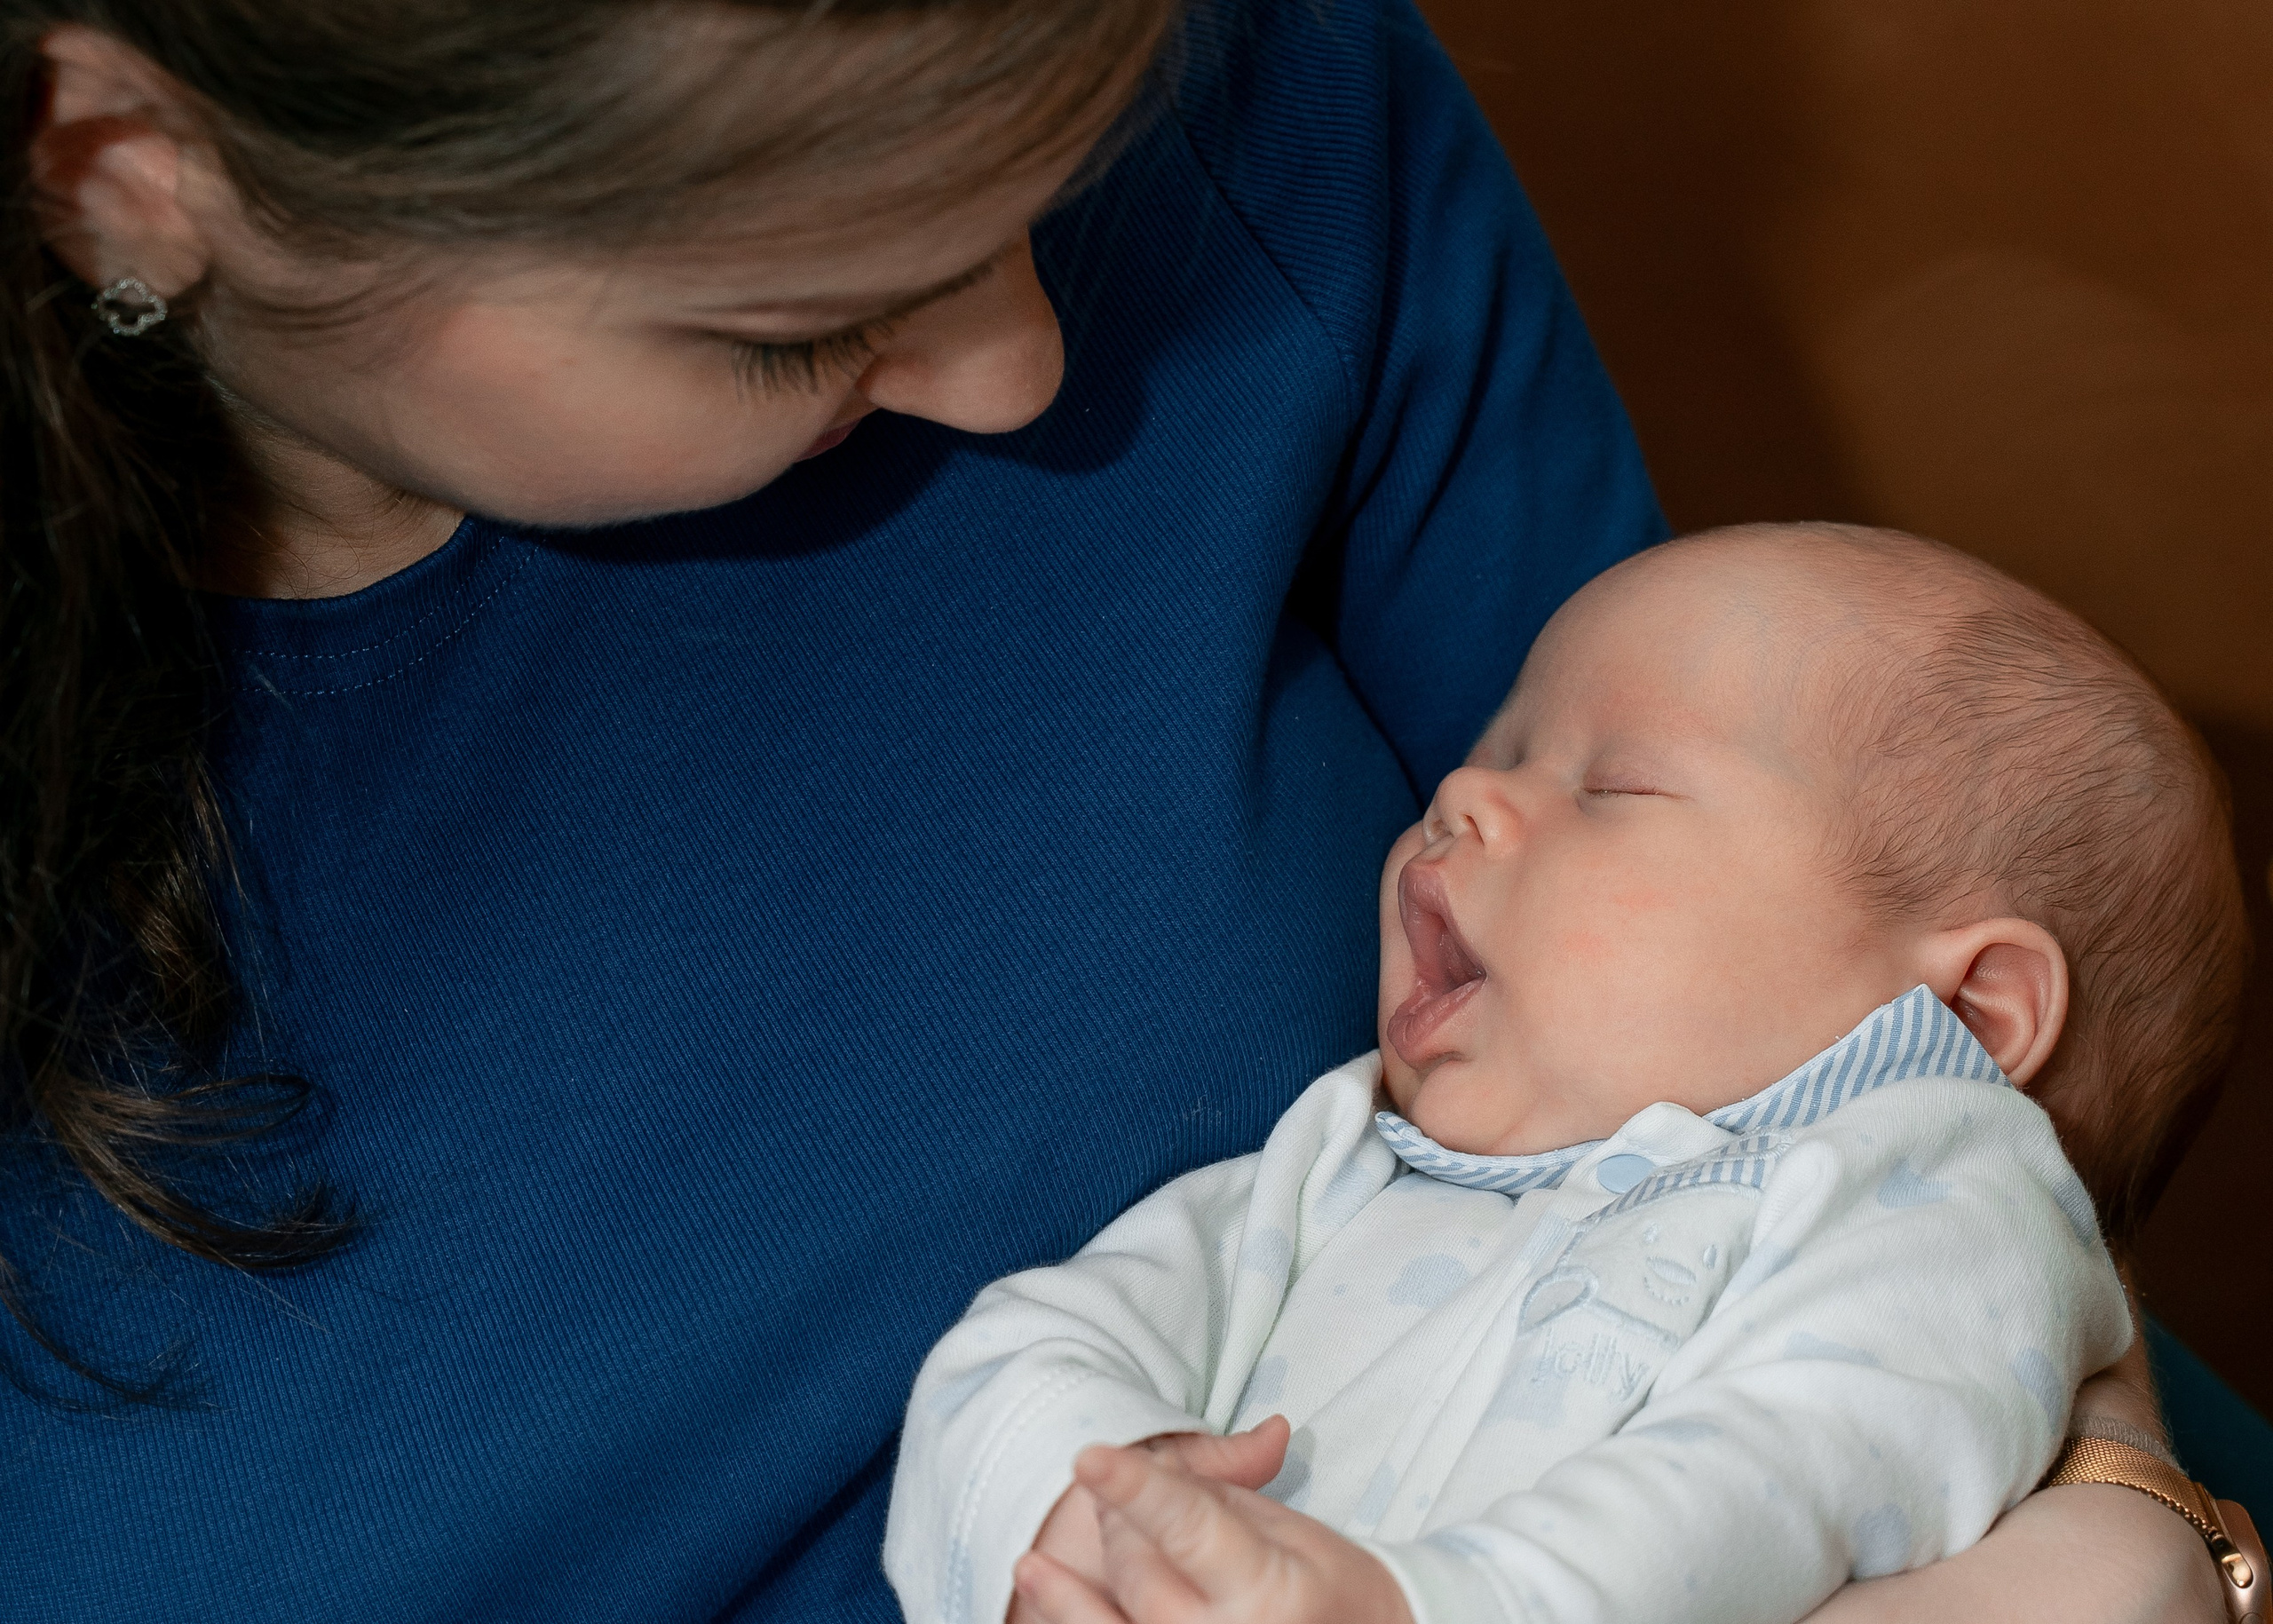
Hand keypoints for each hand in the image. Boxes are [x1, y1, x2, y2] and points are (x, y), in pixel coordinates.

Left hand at [1013, 1429, 1413, 1623]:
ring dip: (1069, 1594)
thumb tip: (1199, 1446)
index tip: (1090, 1456)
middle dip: (1120, 1525)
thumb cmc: (1328, 1597)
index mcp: (1269, 1585)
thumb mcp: (1292, 1534)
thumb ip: (1224, 1493)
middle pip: (1139, 1571)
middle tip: (1124, 1503)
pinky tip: (1041, 1599)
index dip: (1137, 1488)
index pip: (1189, 1526)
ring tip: (1034, 1563)